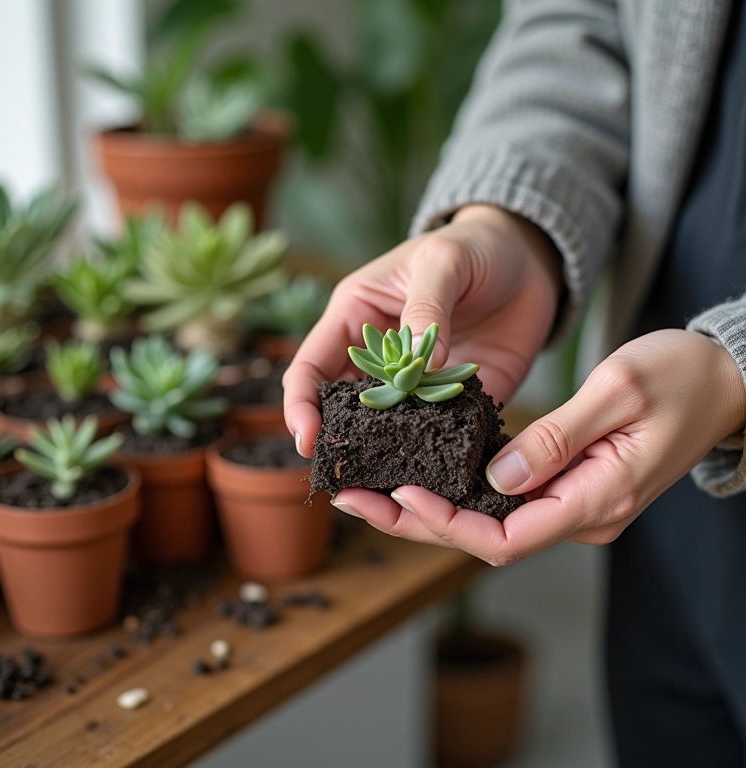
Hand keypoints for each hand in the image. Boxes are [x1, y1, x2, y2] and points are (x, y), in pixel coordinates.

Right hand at [283, 204, 561, 455]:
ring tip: (384, 486)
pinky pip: (437, 432)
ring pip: (386, 429)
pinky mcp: (453, 400)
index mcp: (355, 320)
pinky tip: (436, 473)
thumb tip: (419, 363)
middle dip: (338, 441)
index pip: (310, 368)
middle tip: (341, 478)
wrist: (527, 261)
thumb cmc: (472, 247)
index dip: (301, 404)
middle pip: (341, 409)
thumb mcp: (444, 262)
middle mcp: (378, 360)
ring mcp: (415, 385)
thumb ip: (426, 307)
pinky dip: (433, 453)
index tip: (308, 439)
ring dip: (383, 455)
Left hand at [333, 329, 745, 565]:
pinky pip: (501, 500)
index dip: (447, 524)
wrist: (722, 380)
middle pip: (483, 537)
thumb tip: (497, 476)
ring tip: (368, 487)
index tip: (401, 494)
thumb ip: (558, 437)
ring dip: (427, 508)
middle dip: (415, 522)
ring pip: (486, 521)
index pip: (506, 539)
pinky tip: (417, 471)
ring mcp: (572, 504)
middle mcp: (580, 514)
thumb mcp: (618, 392)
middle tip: (353, 496)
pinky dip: (455, 490)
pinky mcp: (565, 485)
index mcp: (595, 501)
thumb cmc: (680, 377)